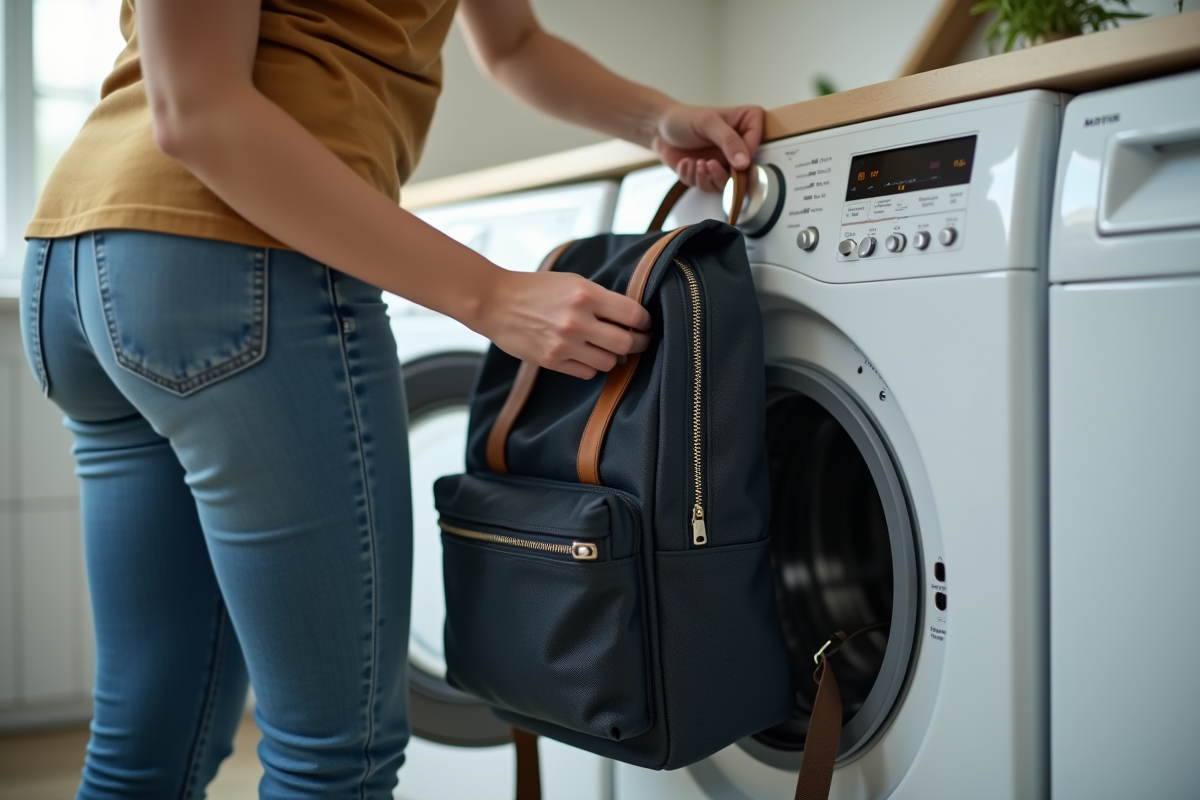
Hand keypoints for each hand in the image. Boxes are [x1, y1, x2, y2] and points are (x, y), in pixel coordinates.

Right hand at [475, 270, 652, 379]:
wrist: (496, 302)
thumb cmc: (535, 288)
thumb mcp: (573, 282)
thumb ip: (601, 298)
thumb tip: (630, 316)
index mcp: (586, 295)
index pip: (633, 315)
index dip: (645, 321)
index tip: (645, 324)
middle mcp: (578, 321)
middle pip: (626, 343)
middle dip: (638, 343)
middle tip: (639, 341)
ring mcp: (565, 344)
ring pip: (609, 362)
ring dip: (614, 356)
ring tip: (610, 348)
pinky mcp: (552, 361)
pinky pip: (587, 372)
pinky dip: (592, 366)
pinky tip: (587, 355)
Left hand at [651, 104, 764, 192]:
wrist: (659, 130)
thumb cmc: (684, 119)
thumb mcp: (708, 123)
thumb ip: (728, 141)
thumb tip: (744, 163)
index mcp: (747, 123)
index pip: (757, 145)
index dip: (745, 157)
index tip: (732, 159)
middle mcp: (739, 146)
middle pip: (744, 172)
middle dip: (723, 174)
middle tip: (709, 165)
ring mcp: (725, 162)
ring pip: (725, 184)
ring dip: (707, 178)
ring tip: (696, 163)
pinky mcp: (710, 174)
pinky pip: (707, 186)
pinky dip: (694, 178)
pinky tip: (685, 163)